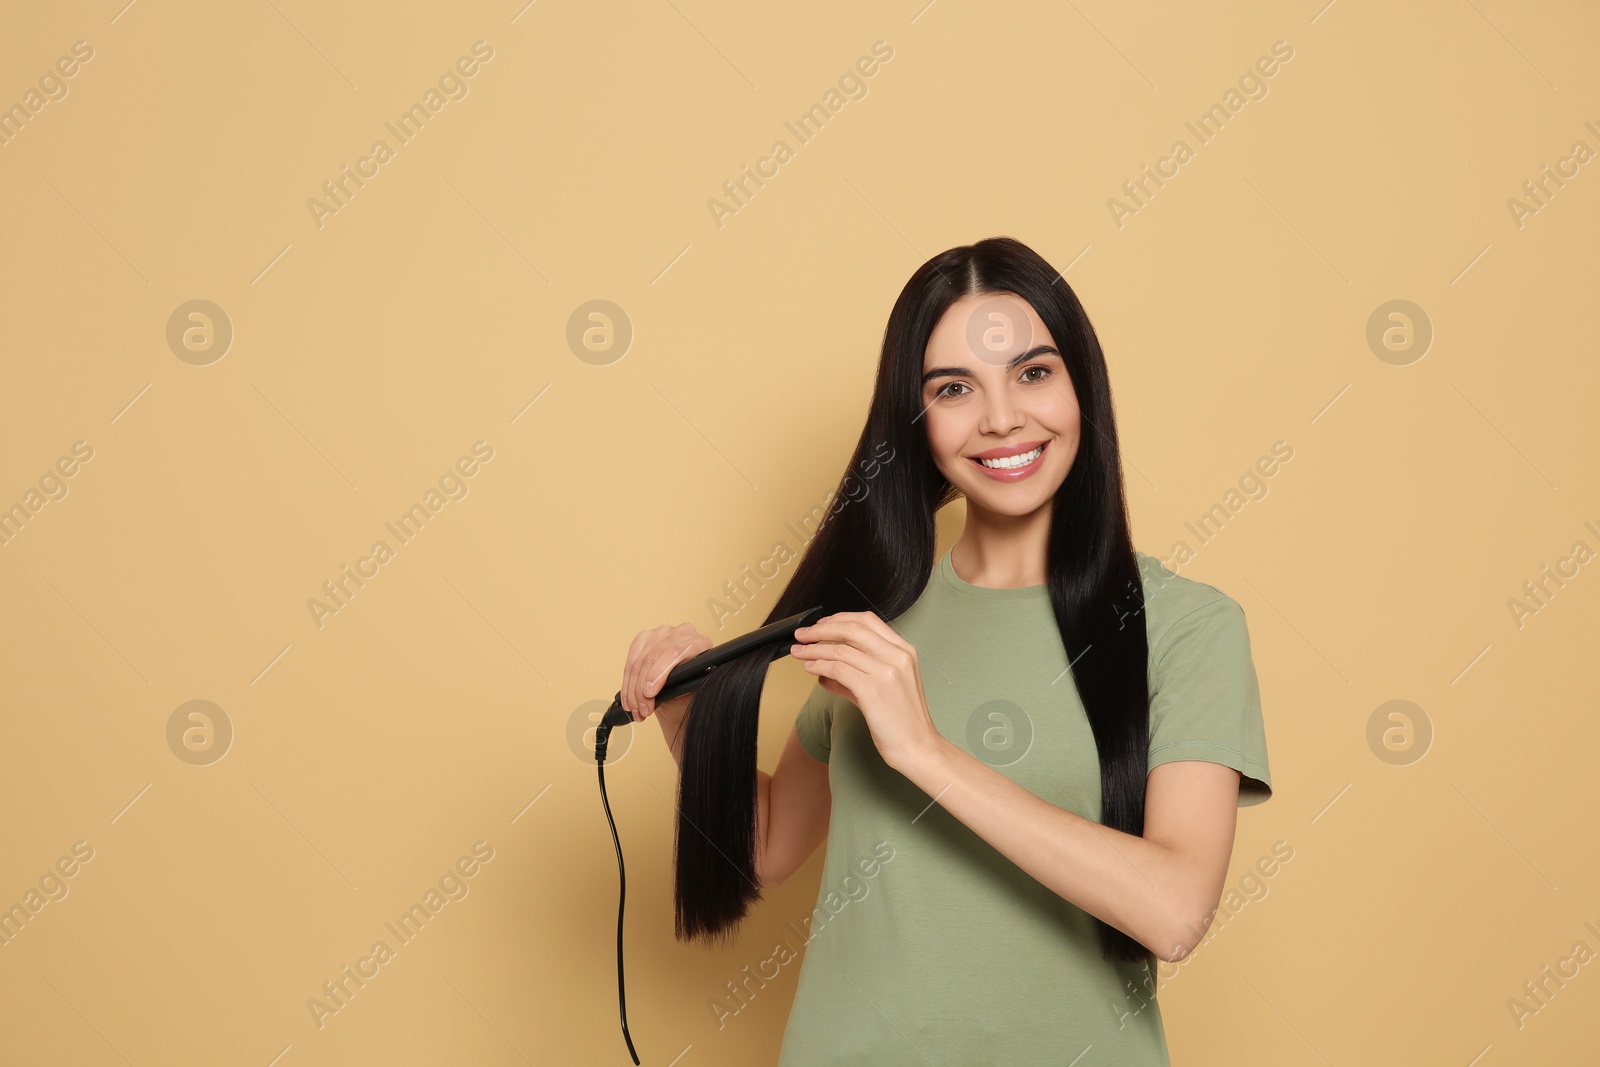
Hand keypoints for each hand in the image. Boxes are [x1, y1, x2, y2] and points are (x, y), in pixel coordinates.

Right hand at [621, 622, 711, 725]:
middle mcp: (681, 633)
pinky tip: (628, 698)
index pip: (674, 653)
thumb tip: (668, 691)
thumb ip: (683, 688)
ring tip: (635, 708)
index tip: (649, 693)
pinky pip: (630, 661)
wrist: (686, 693)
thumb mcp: (692, 694)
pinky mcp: (645, 638)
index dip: (658, 674)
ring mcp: (662, 633)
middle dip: (643, 688)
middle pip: (653, 657)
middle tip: (643, 709)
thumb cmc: (692, 692)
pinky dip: (627, 683)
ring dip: (633, 689)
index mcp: (699, 643)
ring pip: (639, 661)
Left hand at [788, 611, 941, 771]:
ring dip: (814, 649)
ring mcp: (886, 672)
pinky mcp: (873, 689)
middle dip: (821, 629)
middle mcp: (897, 656)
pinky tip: (810, 668)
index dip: (839, 619)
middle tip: (802, 634)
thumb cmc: (903, 721)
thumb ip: (855, 675)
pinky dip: (820, 666)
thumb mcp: (884, 688)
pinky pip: (838, 669)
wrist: (917, 747)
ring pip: (841, 649)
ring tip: (799, 652)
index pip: (868, 621)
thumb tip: (824, 670)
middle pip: (852, 629)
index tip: (820, 624)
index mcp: (903, 651)